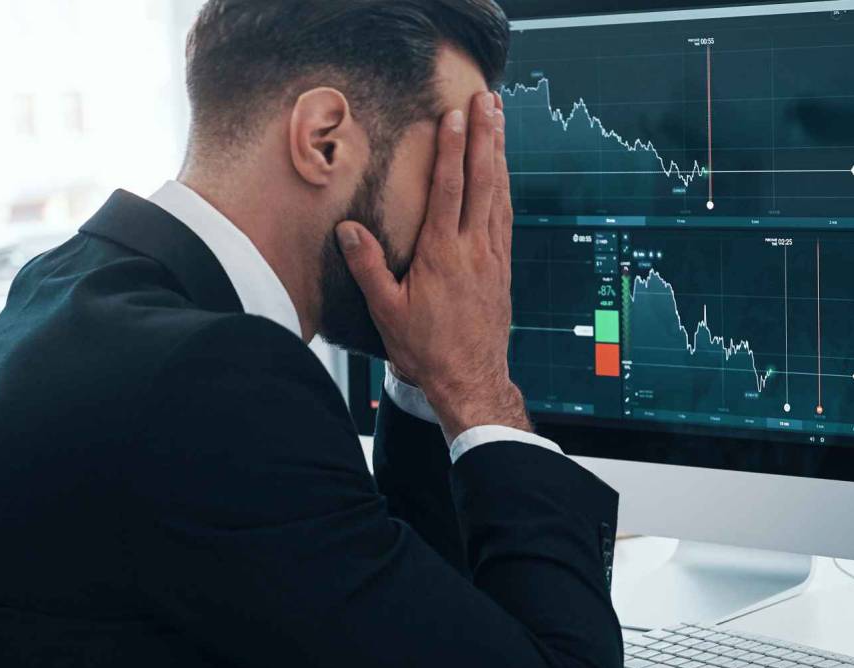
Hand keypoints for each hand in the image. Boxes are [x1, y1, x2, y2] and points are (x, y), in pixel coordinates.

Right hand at [339, 91, 529, 440]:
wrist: (471, 380)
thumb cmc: (427, 350)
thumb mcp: (386, 311)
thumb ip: (368, 267)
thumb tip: (347, 229)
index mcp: (443, 254)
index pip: (449, 189)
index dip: (452, 149)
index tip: (455, 115)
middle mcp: (474, 248)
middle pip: (483, 180)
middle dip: (484, 136)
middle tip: (486, 99)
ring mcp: (493, 255)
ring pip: (499, 192)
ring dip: (499, 153)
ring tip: (499, 119)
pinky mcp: (503, 266)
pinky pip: (506, 214)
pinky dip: (505, 185)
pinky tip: (504, 170)